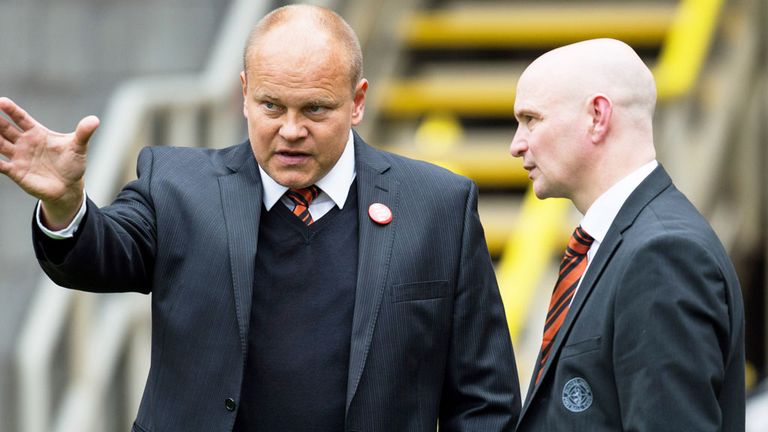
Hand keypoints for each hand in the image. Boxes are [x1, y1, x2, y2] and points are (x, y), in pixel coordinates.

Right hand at [0, 97, 98, 228]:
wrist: (68, 187)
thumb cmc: (72, 164)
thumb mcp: (79, 147)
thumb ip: (83, 133)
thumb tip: (95, 120)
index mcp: (37, 133)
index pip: (21, 118)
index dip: (11, 110)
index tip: (1, 101)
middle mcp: (24, 142)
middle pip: (4, 128)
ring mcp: (18, 157)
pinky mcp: (15, 172)